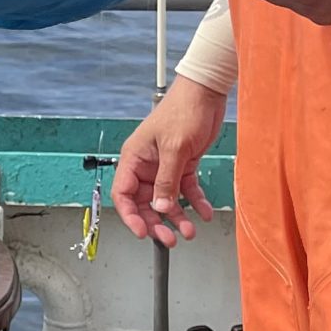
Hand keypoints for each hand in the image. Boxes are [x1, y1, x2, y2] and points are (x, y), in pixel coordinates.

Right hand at [111, 74, 227, 245]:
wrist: (207, 93)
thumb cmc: (183, 110)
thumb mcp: (174, 148)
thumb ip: (166, 180)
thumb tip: (159, 206)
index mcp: (134, 159)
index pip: (123, 195)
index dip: (130, 216)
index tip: (142, 232)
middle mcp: (146, 166)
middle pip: (145, 203)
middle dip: (156, 222)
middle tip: (169, 238)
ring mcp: (165, 167)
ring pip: (166, 200)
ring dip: (177, 216)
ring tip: (189, 230)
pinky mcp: (183, 165)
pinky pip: (186, 190)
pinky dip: (194, 202)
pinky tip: (203, 212)